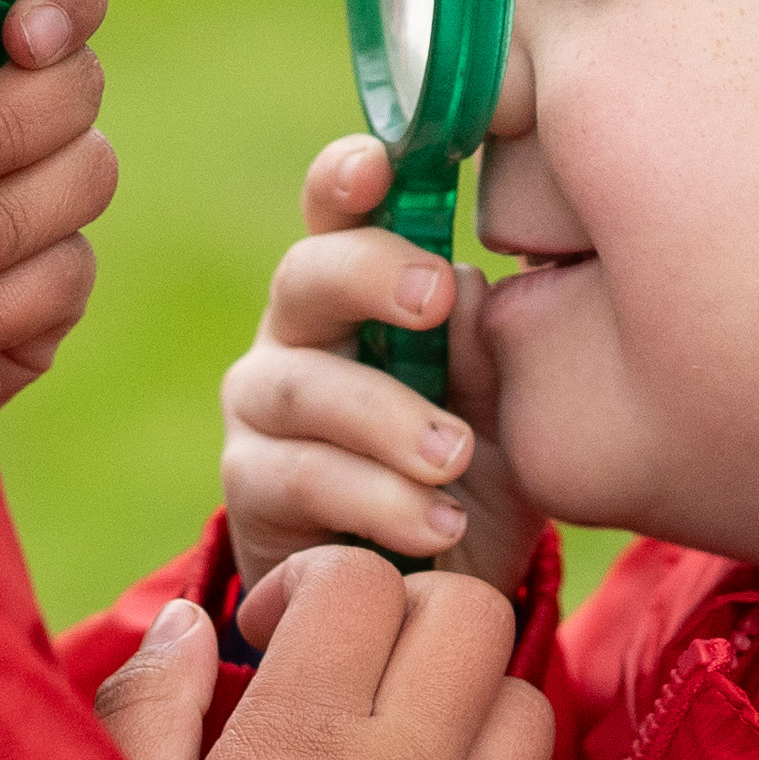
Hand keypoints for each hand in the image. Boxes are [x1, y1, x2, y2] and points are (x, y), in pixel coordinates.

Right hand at [95, 550, 581, 759]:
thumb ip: (152, 707)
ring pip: (527, 707)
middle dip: (416, 620)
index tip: (278, 637)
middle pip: (472, 615)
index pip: (362, 581)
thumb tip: (186, 618)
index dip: (319, 584)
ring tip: (414, 758)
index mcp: (308, 737)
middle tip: (363, 674)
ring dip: (473, 713)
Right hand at [222, 135, 545, 594]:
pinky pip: (303, 478)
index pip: (341, 210)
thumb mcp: (507, 411)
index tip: (379, 163)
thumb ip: (490, 348)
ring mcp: (263, 406)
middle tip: (435, 296)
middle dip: (369, 275)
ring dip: (389, 419)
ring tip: (456, 457)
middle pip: (305, 275)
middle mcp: (300, 331)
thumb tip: (473, 288)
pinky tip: (439, 525)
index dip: (347, 176)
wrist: (431, 596)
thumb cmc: (471, 474)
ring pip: (306, 387)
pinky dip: (379, 501)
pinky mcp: (250, 487)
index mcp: (363, 290)